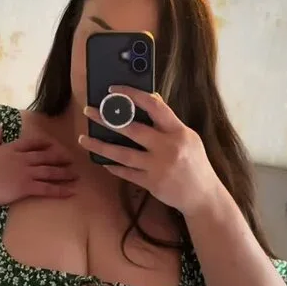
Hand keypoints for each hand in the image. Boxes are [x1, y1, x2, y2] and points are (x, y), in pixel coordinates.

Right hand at [0, 125, 78, 218]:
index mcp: (10, 148)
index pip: (31, 142)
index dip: (44, 143)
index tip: (53, 144)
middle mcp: (21, 158)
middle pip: (45, 156)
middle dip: (60, 157)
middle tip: (72, 158)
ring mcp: (24, 172)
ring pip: (49, 171)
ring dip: (64, 173)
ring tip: (76, 175)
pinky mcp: (25, 187)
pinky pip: (46, 188)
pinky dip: (60, 190)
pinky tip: (70, 192)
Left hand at [79, 87, 220, 216]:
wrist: (202, 195)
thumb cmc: (195, 163)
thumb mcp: (188, 137)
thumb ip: (168, 121)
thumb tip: (152, 98)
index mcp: (177, 131)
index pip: (153, 105)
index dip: (132, 94)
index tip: (113, 90)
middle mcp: (167, 147)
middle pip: (132, 129)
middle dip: (107, 118)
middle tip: (89, 111)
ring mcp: (158, 166)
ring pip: (122, 154)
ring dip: (101, 146)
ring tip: (84, 139)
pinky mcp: (151, 183)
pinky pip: (127, 173)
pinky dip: (113, 166)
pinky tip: (102, 161)